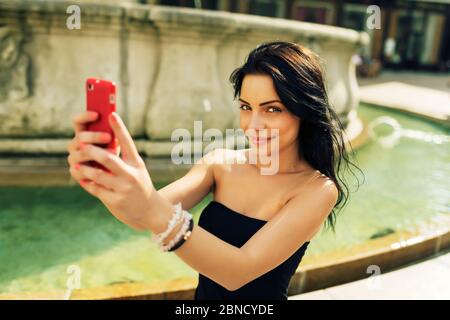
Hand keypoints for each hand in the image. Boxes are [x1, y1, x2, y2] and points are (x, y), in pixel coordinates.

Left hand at [67, 111, 156, 230]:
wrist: (150, 212)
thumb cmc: (140, 185)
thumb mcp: (137, 170)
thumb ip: (123, 159)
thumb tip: (102, 145)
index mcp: (136, 163)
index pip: (128, 142)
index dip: (119, 128)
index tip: (111, 114)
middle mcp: (131, 175)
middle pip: (109, 159)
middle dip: (92, 150)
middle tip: (81, 144)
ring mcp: (123, 189)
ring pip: (98, 175)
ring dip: (85, 169)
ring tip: (77, 164)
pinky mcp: (115, 201)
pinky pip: (96, 190)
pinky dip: (87, 183)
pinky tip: (82, 179)